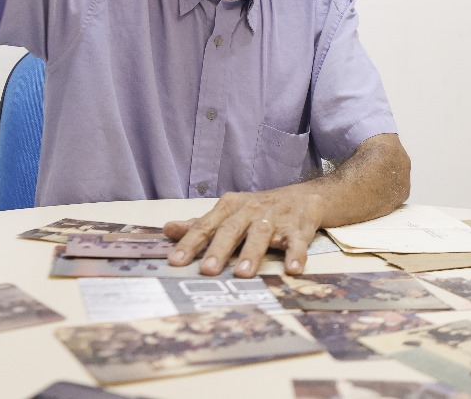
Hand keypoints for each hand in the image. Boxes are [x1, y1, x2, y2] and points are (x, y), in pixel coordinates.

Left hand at [163, 189, 324, 278]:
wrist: (302, 196)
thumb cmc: (258, 209)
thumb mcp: (228, 213)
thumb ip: (200, 224)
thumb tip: (167, 229)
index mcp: (229, 207)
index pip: (205, 226)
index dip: (190, 243)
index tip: (175, 261)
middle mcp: (249, 211)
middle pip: (231, 229)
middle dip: (219, 249)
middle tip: (208, 271)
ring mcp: (275, 218)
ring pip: (261, 234)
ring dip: (252, 253)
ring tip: (243, 274)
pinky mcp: (298, 228)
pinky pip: (297, 242)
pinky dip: (296, 254)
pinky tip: (292, 270)